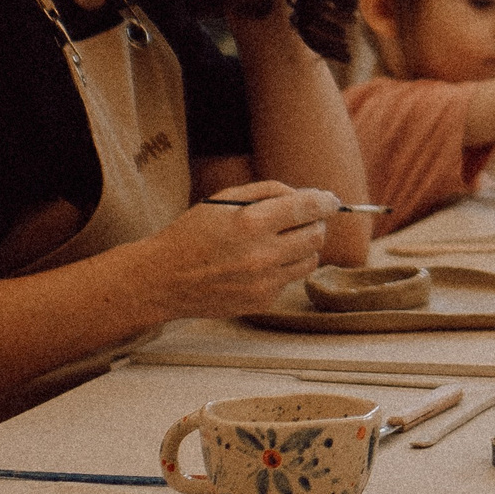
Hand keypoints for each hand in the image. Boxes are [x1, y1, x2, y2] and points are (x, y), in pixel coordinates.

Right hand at [135, 181, 334, 321]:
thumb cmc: (192, 234)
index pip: (309, 208)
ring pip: (311, 260)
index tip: (332, 200)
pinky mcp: (261, 302)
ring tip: (280, 241)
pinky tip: (258, 264)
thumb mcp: (224, 200)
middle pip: (317, 235)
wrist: (162, 280)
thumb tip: (307, 195)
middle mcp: (261, 255)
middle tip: (301, 219)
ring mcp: (263, 282)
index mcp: (251, 223)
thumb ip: (269, 191)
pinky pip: (289, 280)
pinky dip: (283, 269)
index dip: (327, 201)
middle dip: (315, 223)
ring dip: (303, 247)